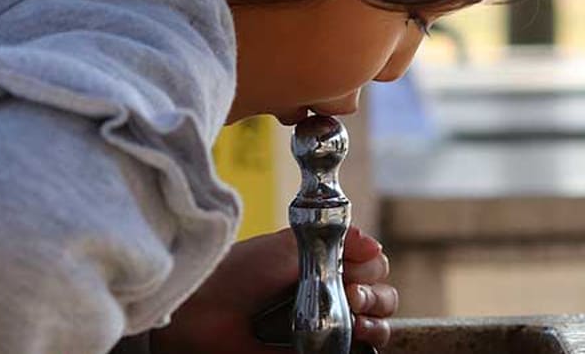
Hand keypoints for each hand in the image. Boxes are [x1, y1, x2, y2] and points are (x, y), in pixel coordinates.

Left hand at [149, 226, 397, 353]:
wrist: (204, 310)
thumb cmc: (239, 271)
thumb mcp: (285, 246)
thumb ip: (332, 242)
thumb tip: (374, 245)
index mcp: (322, 264)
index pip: (370, 266)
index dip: (370, 267)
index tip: (355, 268)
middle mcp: (328, 295)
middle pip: (380, 296)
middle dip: (376, 294)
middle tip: (352, 295)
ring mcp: (325, 327)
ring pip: (376, 325)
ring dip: (376, 318)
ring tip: (355, 316)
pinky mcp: (316, 351)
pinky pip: (358, 352)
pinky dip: (368, 341)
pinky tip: (355, 333)